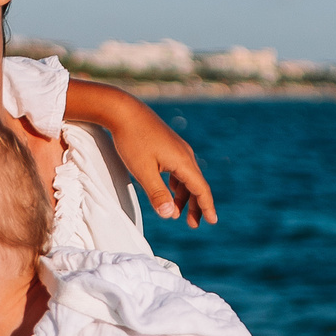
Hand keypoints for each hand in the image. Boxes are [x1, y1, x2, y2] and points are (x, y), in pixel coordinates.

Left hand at [109, 109, 216, 226]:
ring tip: (175, 213)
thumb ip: (157, 193)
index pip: (200, 189)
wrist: (123, 110)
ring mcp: (177, 149)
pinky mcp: (168, 145)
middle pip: (196, 185)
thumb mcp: (142, 171)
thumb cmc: (132, 139)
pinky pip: (179, 169)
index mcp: (183, 161)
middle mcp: (185, 154)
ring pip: (187, 178)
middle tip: (193, 225)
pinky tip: (170, 191)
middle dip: (196, 206)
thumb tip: (168, 214)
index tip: (212, 221)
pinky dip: (177, 185)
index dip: (207, 206)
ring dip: (183, 197)